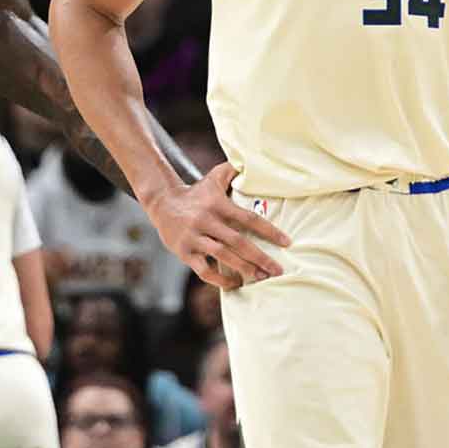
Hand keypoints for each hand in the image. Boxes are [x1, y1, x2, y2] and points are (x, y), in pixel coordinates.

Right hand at [141, 163, 290, 289]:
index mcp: (218, 204)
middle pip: (238, 241)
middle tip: (278, 270)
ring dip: (243, 268)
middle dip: (260, 257)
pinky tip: (234, 284)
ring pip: (222, 256)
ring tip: (261, 278)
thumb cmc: (196, 193)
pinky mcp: (184, 252)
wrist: (161, 203)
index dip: (269, 231)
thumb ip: (233, 171)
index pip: (248, 218)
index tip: (287, 243)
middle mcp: (206, 220)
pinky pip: (203, 270)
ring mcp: (194, 237)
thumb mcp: (213, 179)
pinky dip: (219, 280)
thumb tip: (254, 163)